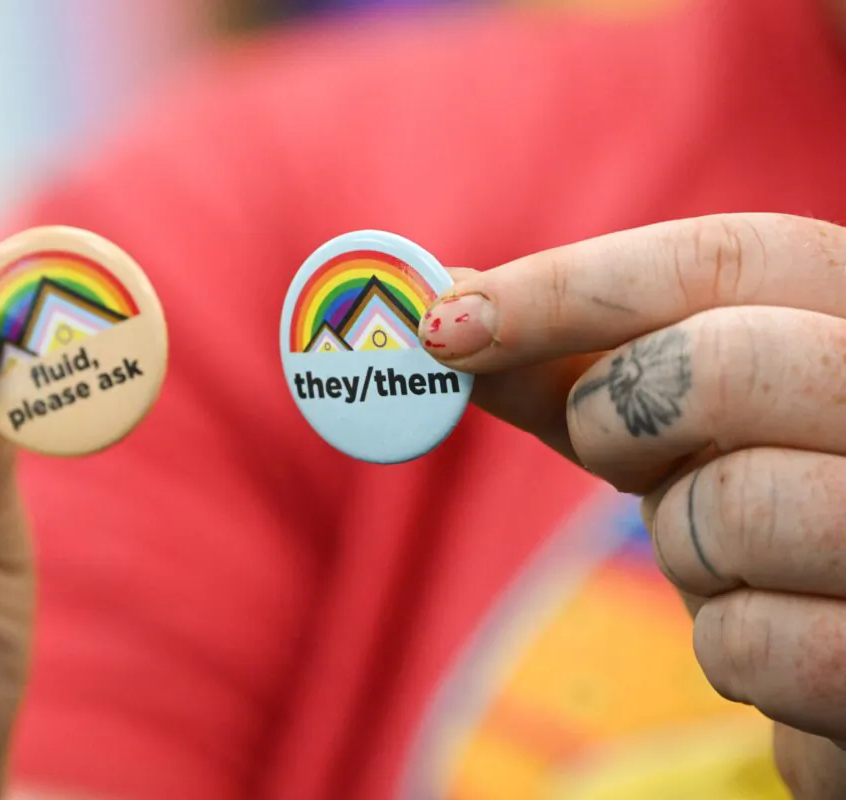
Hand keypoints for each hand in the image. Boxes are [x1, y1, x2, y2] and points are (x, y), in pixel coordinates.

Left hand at [418, 213, 845, 797]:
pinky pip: (745, 641)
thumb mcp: (689, 429)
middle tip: (614, 454)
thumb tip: (449, 308)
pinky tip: (788, 639)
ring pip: (729, 506)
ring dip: (686, 548)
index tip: (445, 322)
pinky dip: (730, 648)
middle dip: (620, 416)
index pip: (736, 256)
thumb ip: (581, 371)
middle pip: (723, 364)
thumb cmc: (778, 520)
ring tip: (742, 562)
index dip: (571, 282)